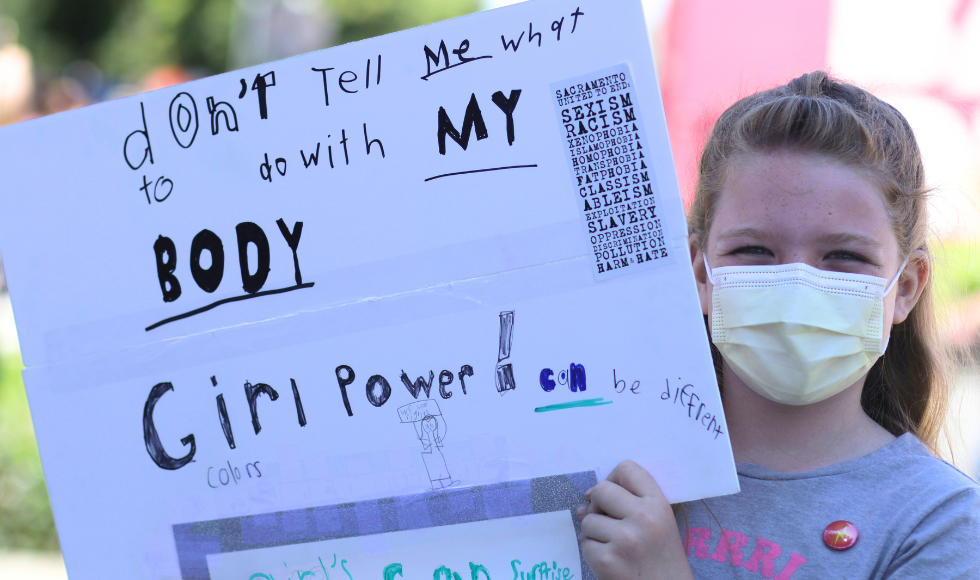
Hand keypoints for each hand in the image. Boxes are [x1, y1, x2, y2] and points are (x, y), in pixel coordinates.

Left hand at [577, 461, 693, 579]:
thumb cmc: (661, 559)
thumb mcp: (659, 523)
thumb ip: (630, 504)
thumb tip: (586, 499)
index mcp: (659, 505)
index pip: (627, 469)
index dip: (614, 479)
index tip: (613, 497)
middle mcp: (643, 518)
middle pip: (602, 490)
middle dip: (598, 506)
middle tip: (610, 523)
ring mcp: (625, 540)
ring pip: (588, 520)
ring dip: (594, 533)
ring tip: (614, 546)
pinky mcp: (607, 561)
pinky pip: (585, 544)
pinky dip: (593, 553)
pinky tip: (611, 561)